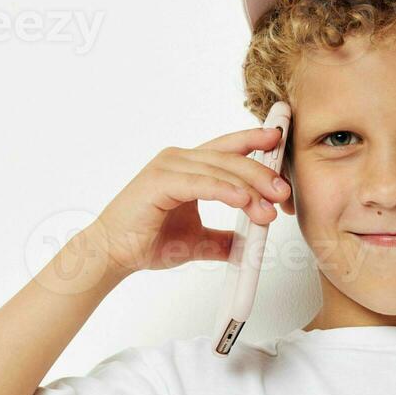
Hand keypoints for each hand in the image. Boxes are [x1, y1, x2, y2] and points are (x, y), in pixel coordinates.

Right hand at [90, 125, 291, 273]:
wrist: (112, 254)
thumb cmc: (145, 240)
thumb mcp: (196, 240)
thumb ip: (222, 239)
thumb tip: (246, 246)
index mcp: (188, 166)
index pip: (228, 148)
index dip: (255, 141)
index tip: (281, 141)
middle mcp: (179, 160)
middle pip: (231, 157)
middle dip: (262, 172)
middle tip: (283, 191)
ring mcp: (168, 167)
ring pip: (220, 170)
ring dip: (249, 189)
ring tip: (269, 209)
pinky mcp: (159, 182)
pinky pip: (201, 183)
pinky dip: (225, 190)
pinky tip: (244, 200)